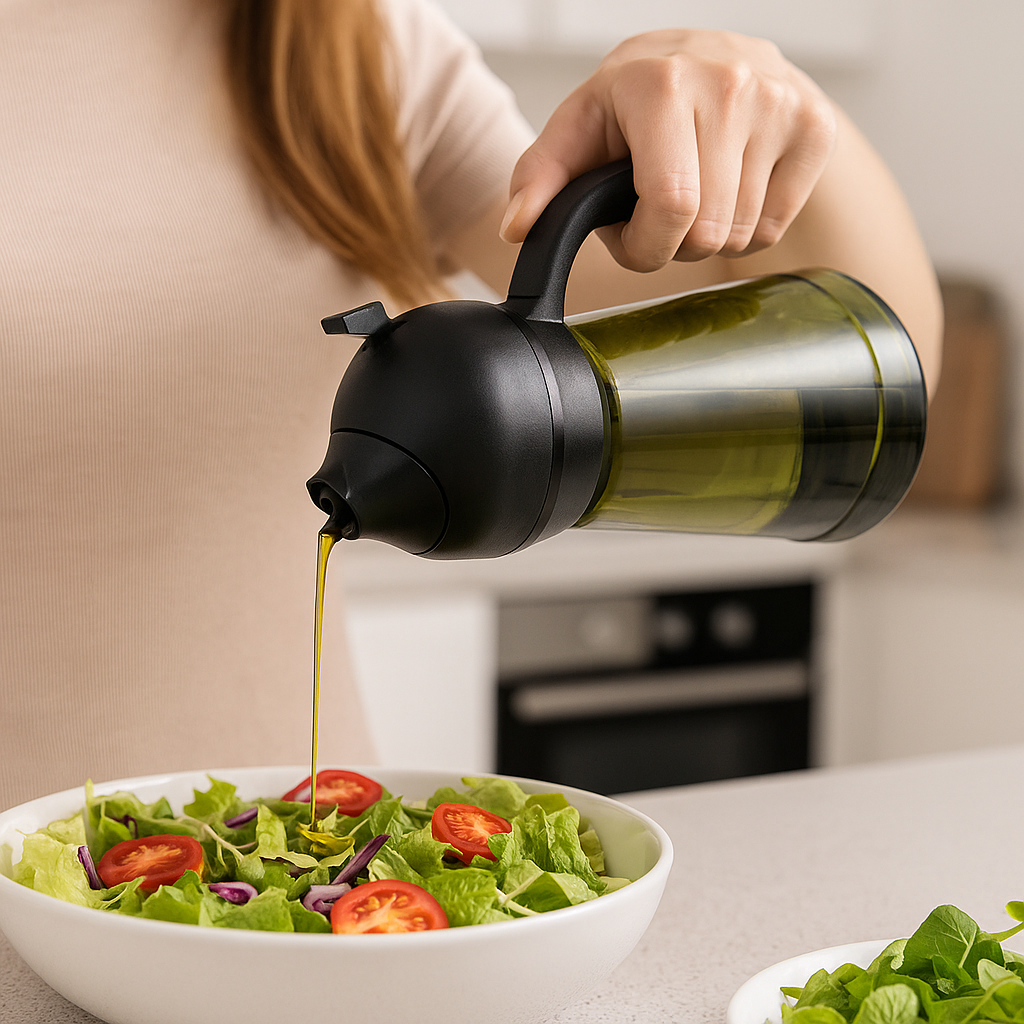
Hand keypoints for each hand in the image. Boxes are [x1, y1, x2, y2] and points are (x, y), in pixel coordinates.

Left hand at [500, 30, 837, 271]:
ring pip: (741, 235)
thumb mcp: (581, 128)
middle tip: (662, 212)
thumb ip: (540, 177)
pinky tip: (732, 187)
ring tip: (696, 193)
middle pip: (707, 232)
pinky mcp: (815, 127)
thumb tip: (517, 225)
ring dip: (710, 237)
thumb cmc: (640, 101)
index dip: (646, 246)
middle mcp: (727, 83)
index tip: (632, 236)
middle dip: (674, 245)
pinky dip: (749, 227)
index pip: (671, 206)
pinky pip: (775, 226)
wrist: (722, 59)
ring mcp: (779, 102)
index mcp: (660, 84)